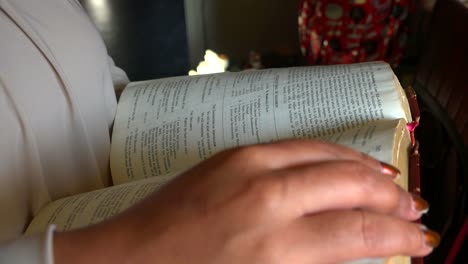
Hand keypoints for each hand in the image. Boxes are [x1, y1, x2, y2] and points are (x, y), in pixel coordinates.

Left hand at [54, 140, 437, 263]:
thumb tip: (353, 247)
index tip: (423, 241)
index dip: (400, 237)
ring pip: (327, 156)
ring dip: (366, 169)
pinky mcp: (234, 152)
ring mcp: (248, 166)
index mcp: (273, 247)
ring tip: (392, 181)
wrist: (128, 259)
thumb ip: (311, 260)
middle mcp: (267, 197)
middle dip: (391, 199)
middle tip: (417, 209)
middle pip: (350, 187)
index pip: (358, 233)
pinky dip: (329, 152)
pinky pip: (296, 145)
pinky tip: (343, 160)